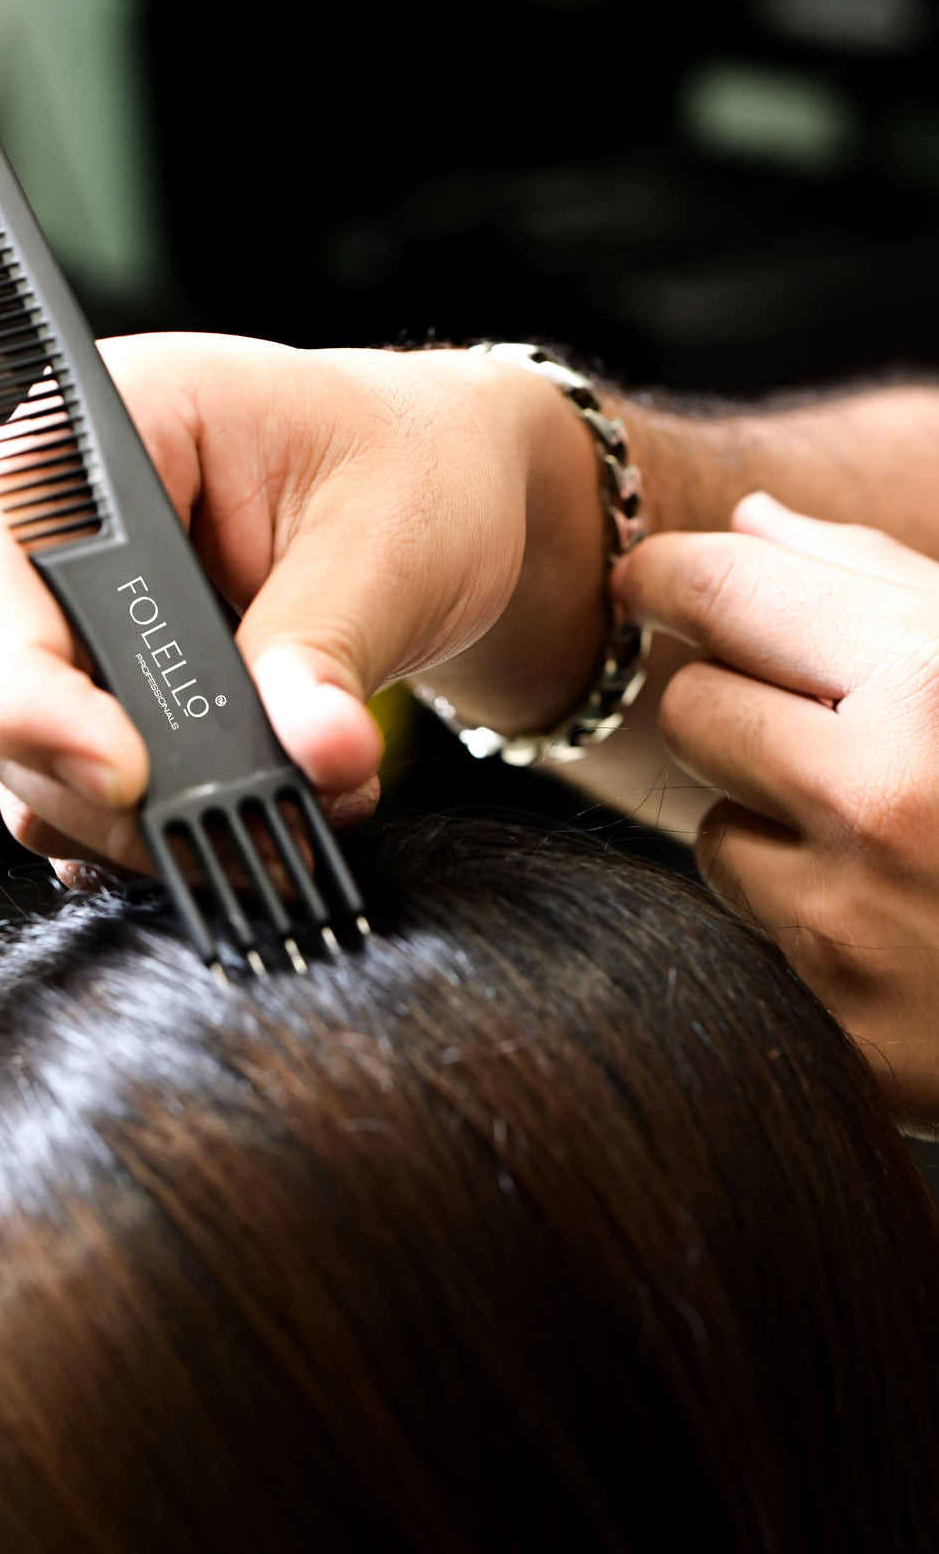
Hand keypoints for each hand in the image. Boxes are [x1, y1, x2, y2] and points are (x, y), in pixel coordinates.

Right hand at [0, 333, 597, 882]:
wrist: (440, 503)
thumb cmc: (408, 471)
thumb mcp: (388, 543)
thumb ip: (330, 646)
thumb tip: (315, 752)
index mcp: (102, 426)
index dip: (33, 687)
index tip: (128, 775)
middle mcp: (53, 519)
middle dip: (97, 781)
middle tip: (225, 833)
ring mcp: (64, 612)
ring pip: (24, 754)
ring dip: (133, 824)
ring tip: (279, 824)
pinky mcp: (97, 689)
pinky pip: (72, 787)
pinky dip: (144, 833)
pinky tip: (238, 831)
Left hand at [613, 492, 938, 1118]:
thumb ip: (880, 582)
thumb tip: (746, 523)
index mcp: (935, 682)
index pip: (727, 594)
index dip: (665, 576)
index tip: (643, 578)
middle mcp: (879, 799)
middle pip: (691, 710)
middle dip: (733, 703)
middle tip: (808, 720)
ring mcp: (854, 925)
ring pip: (713, 831)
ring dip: (771, 820)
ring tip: (891, 833)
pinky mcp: (844, 1029)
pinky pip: (756, 934)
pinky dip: (807, 914)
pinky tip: (901, 916)